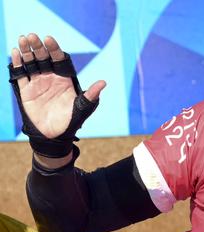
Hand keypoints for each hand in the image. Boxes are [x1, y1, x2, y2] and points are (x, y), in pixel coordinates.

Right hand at [9, 34, 104, 157]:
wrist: (53, 137)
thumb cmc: (71, 123)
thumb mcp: (82, 109)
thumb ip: (91, 96)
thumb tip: (103, 82)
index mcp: (65, 79)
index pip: (59, 59)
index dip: (54, 49)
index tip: (49, 39)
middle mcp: (51, 78)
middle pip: (44, 57)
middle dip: (39, 46)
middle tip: (33, 36)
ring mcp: (38, 83)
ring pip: (31, 63)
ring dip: (27, 51)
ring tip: (22, 39)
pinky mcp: (26, 90)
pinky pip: (21, 74)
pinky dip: (18, 64)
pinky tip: (15, 52)